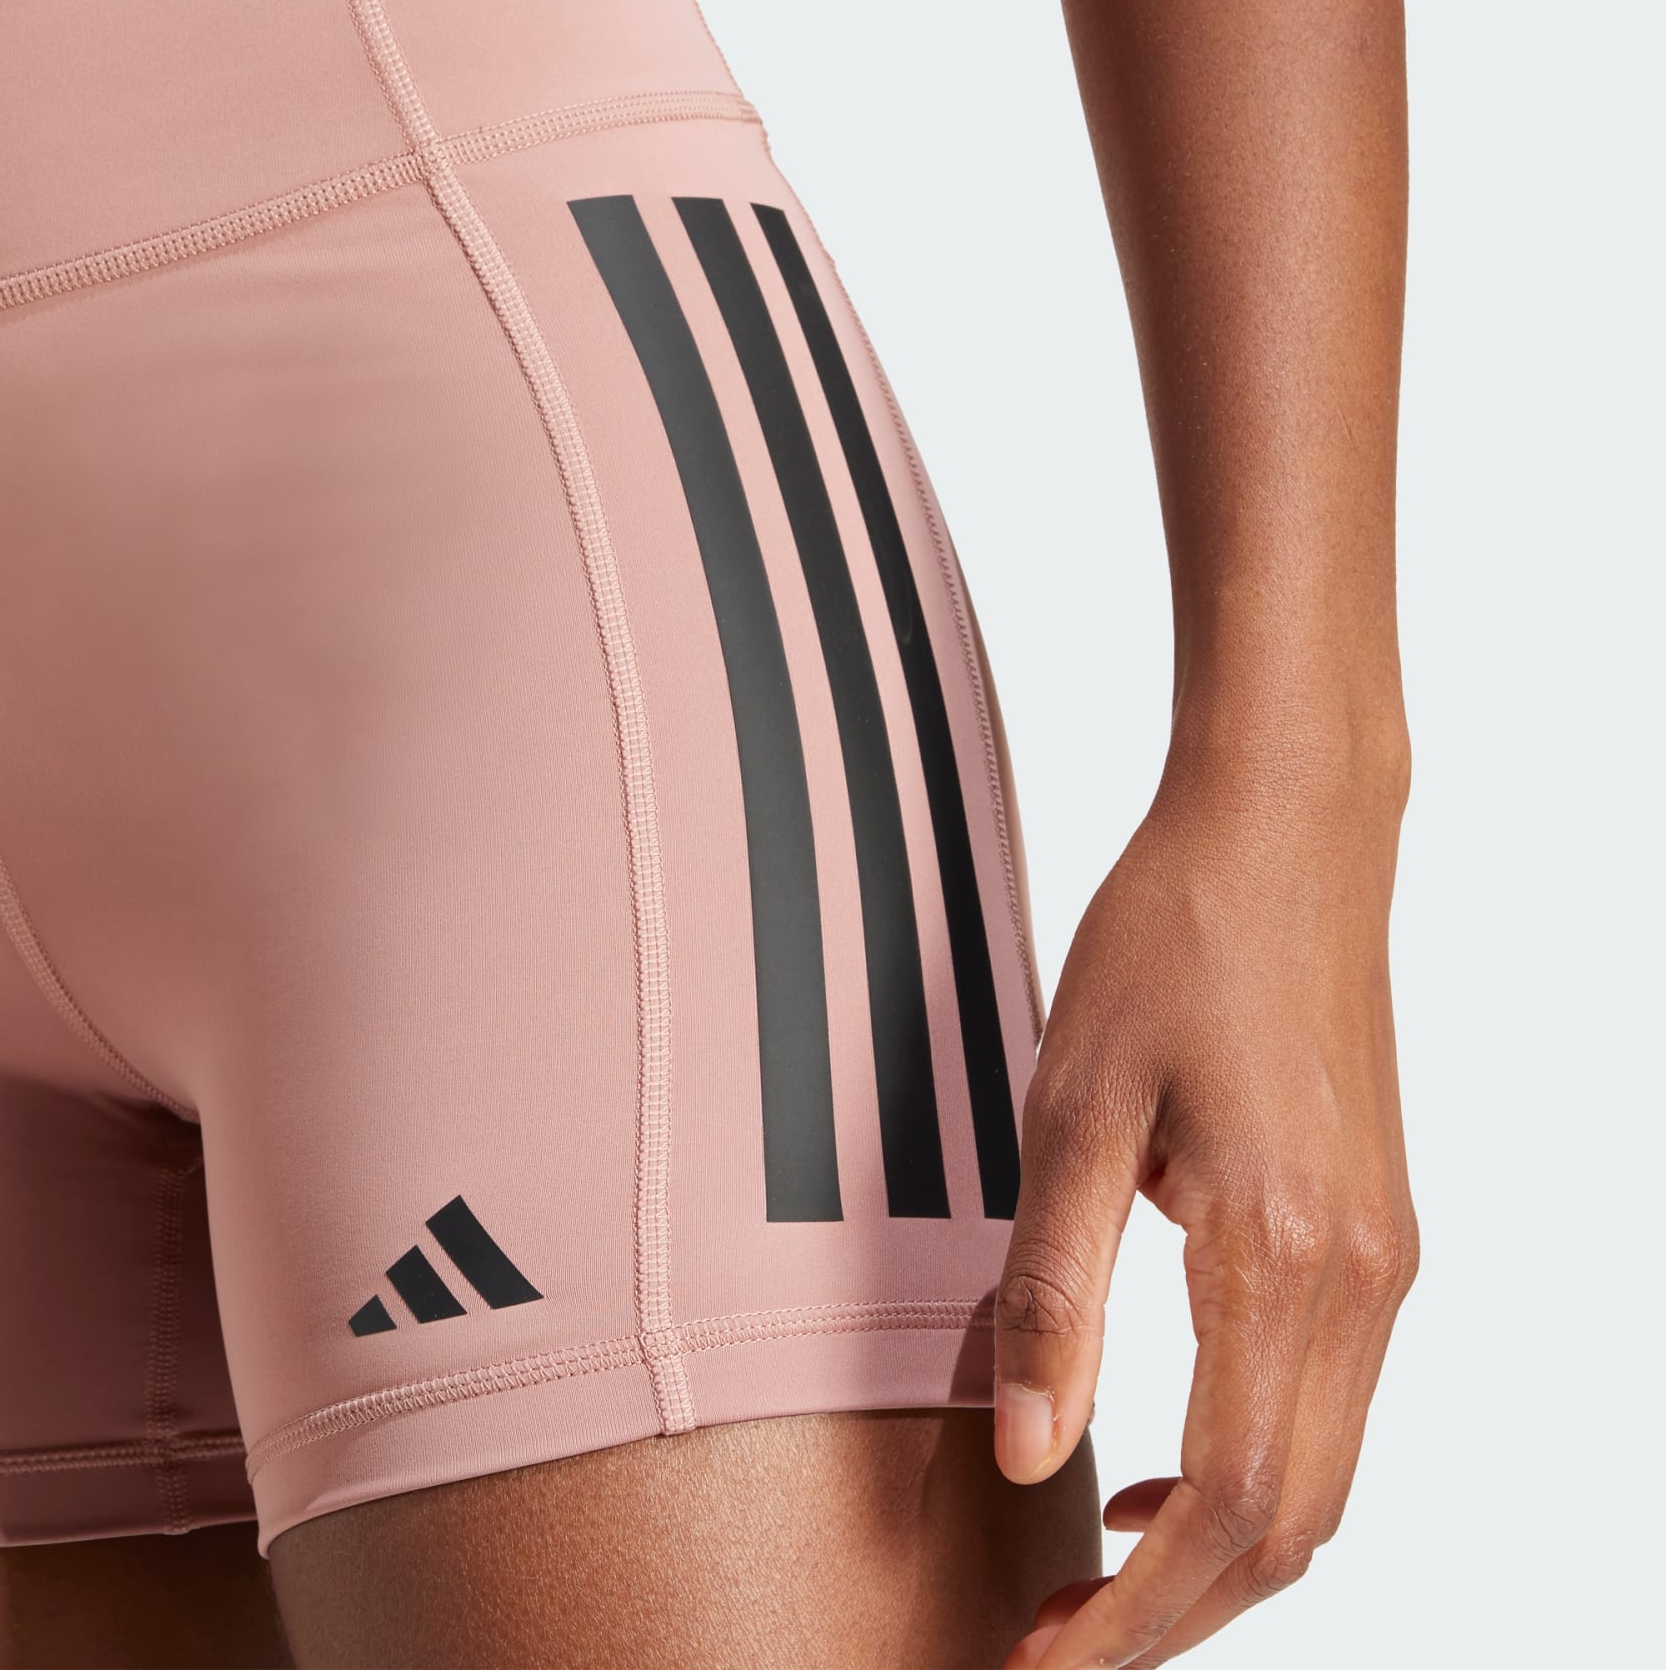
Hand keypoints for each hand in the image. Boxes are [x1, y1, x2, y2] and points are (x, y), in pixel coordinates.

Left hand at [993, 732, 1417, 1666]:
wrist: (1286, 830)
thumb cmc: (1169, 940)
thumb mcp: (1076, 1105)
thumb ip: (1056, 1285)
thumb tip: (1030, 1456)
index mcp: (1283, 1259)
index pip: (1226, 1509)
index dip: (1135, 1618)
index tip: (1040, 1665)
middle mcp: (1363, 1283)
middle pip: (1292, 1525)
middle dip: (1178, 1617)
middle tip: (1056, 1648)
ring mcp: (1386, 1259)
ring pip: (1324, 1478)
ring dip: (1219, 1553)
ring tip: (1095, 1578)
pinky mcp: (1378, 1228)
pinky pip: (1331, 1404)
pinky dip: (1255, 1472)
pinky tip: (1160, 1459)